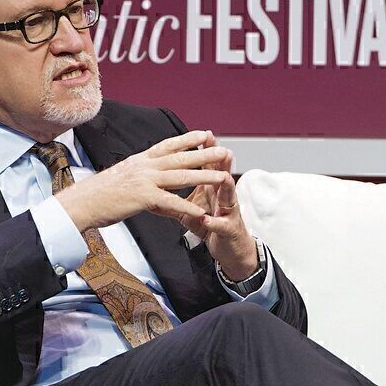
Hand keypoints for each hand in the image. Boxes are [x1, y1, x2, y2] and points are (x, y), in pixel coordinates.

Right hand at [55, 130, 231, 231]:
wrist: (80, 203)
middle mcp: (144, 166)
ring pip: (180, 177)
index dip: (188, 139)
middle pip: (180, 158)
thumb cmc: (98, 193)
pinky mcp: (142, 198)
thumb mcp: (121, 176)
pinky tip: (201, 212)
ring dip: (204, 176)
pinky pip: (170, 202)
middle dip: (204, 153)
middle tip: (224, 150)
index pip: (168, 145)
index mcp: (140, 160)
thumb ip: (138, 173)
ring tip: (222, 176)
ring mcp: (144, 181)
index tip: (205, 134)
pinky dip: (187, 207)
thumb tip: (146, 173)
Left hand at [180, 132, 259, 279]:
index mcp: (212, 189)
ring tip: (223, 177)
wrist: (228, 249)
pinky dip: (213, 221)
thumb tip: (156, 190)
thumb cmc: (210, 225)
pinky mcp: (229, 229)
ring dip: (226, 186)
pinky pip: (221, 224)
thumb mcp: (191, 210)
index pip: (209, 166)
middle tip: (218, 148)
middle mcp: (223, 197)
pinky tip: (207, 218)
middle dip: (220, 161)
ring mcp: (228, 212)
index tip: (201, 135)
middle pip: (222, 175)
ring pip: (229, 196)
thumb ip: (176, 199)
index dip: (205, 151)